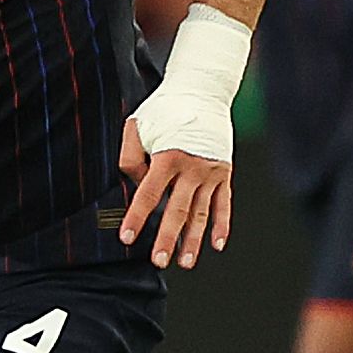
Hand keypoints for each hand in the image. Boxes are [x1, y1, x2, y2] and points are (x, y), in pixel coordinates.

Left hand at [117, 117, 232, 268]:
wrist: (203, 91)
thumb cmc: (166, 109)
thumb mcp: (138, 126)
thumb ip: (131, 157)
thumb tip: (138, 186)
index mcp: (168, 156)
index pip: (149, 194)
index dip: (137, 217)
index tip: (128, 238)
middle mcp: (192, 167)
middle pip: (177, 210)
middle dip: (167, 238)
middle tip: (159, 261)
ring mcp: (211, 172)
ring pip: (201, 213)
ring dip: (194, 240)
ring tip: (185, 262)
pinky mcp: (224, 173)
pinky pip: (223, 204)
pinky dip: (221, 225)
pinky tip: (216, 245)